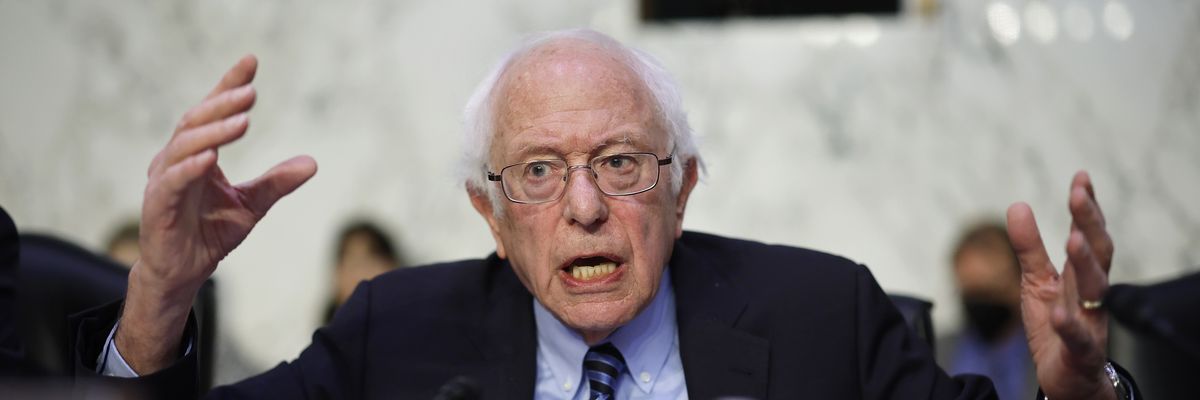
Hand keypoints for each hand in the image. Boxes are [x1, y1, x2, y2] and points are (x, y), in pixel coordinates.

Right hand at [117, 55, 316, 373]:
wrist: (184, 272)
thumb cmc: (210, 231)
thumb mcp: (252, 205)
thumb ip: (277, 182)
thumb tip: (313, 163)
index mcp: (197, 152)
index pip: (212, 111)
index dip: (229, 85)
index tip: (251, 61)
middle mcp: (175, 159)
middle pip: (197, 121)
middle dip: (224, 104)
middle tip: (251, 92)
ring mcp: (163, 180)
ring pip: (184, 146)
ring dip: (213, 132)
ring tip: (242, 121)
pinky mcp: (156, 205)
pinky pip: (172, 181)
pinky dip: (190, 167)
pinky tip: (211, 157)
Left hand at [1007, 171, 1114, 399]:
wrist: (1067, 376)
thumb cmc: (1056, 323)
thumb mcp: (1036, 281)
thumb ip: (1029, 247)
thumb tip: (1018, 205)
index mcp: (1081, 274)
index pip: (1088, 234)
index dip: (1087, 207)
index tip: (1081, 177)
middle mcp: (1092, 294)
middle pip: (1098, 254)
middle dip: (1089, 223)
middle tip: (1078, 195)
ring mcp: (1090, 321)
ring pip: (1095, 290)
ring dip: (1085, 263)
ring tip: (1072, 238)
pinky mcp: (1081, 351)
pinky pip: (1078, 337)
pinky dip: (1069, 325)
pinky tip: (1058, 313)